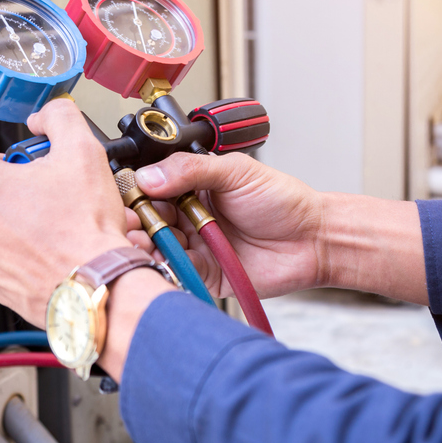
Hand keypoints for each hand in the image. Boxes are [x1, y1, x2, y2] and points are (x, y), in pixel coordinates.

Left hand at [0, 98, 131, 325]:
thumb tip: (46, 115)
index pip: (7, 161)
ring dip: (31, 225)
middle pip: (5, 194)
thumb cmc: (83, 229)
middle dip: (34, 197)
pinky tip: (57, 252)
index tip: (58, 180)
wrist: (93, 286)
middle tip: (65, 206)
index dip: (38, 167)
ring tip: (64, 230)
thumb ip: (59, 116)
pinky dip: (29, 255)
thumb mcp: (82, 149)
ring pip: (6, 227)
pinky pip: (9, 258)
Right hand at [129, 153, 325, 298]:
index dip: (137, 190)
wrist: (313, 240)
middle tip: (131, 222)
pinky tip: (160, 259)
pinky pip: (176, 270)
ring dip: (145, 244)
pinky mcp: (202, 272)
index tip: (129, 195)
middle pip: (147, 217)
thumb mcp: (236, 172)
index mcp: (192, 185)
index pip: (151, 185)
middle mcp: (188, 214)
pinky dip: (165, 266)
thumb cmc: (282, 201)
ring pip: (157, 245)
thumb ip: (191, 170)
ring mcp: (194, 244)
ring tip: (142, 241)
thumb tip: (149, 175)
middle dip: (136, 220)